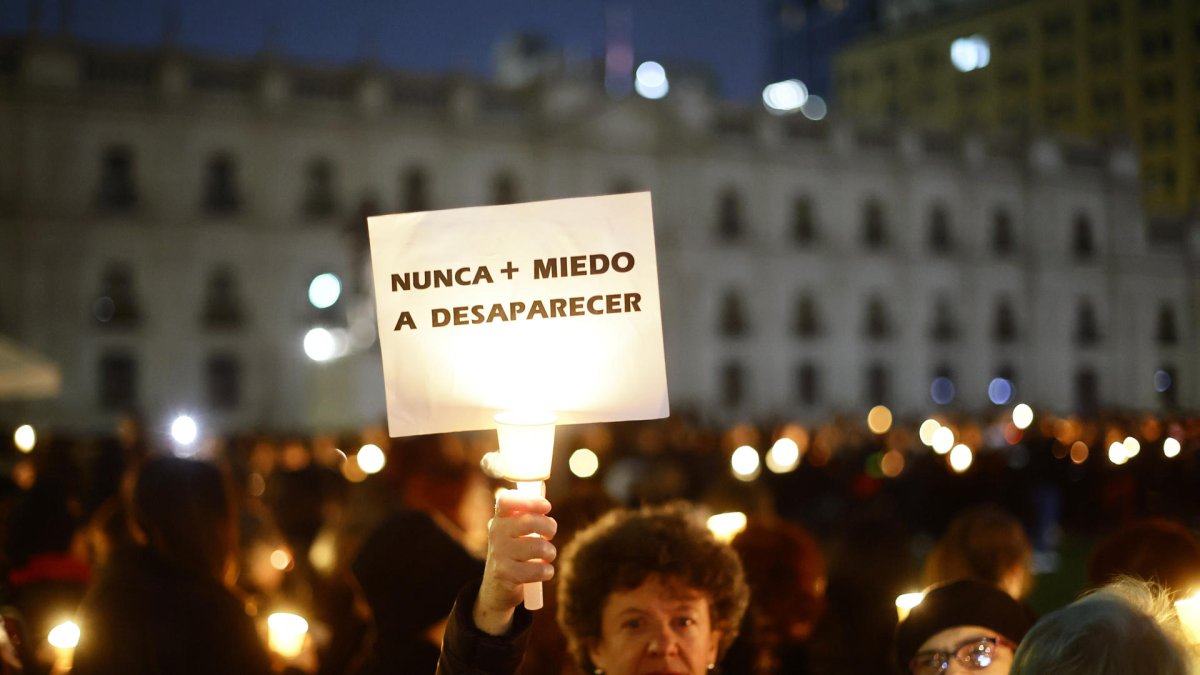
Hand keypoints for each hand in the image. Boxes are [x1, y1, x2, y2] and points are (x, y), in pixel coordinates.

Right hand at [472, 489, 556, 635]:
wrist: (497, 588)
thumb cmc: (515, 553)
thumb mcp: (515, 532)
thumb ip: (528, 516)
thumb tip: (544, 505)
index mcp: (499, 519)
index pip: (507, 500)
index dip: (530, 500)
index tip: (547, 507)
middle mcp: (496, 533)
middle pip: (529, 521)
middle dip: (549, 527)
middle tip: (550, 535)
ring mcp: (499, 554)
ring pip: (538, 547)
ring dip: (550, 552)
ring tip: (547, 555)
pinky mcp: (506, 574)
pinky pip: (539, 570)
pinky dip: (547, 571)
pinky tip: (544, 571)